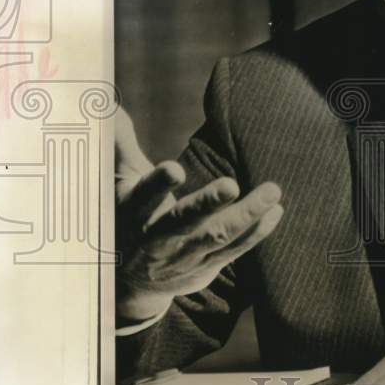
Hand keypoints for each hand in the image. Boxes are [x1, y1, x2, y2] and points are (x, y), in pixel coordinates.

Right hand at [115, 107, 282, 323]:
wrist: (130, 281)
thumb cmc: (129, 216)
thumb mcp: (118, 184)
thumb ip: (120, 145)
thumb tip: (109, 104)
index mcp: (134, 213)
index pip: (143, 198)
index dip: (157, 185)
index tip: (175, 169)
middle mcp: (157, 238)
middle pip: (184, 221)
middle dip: (208, 204)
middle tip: (231, 185)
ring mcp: (184, 256)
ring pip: (217, 237)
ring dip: (246, 216)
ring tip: (272, 192)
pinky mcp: (206, 267)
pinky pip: (235, 250)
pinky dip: (256, 233)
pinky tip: (275, 212)